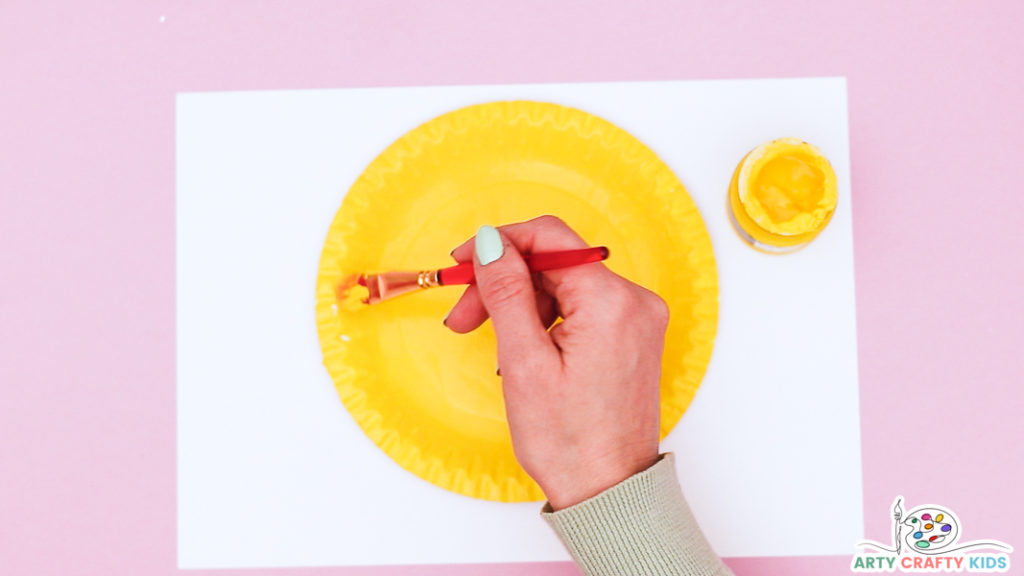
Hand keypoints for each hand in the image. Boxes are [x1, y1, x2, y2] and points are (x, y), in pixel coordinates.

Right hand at [443, 216, 668, 509]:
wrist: (609, 493)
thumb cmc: (570, 442)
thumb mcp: (524, 362)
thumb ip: (507, 292)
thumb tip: (491, 243)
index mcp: (612, 302)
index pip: (550, 236)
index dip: (500, 242)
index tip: (464, 261)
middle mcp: (635, 301)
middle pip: (554, 262)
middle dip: (504, 283)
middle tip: (463, 317)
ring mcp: (637, 319)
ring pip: (564, 285)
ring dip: (520, 304)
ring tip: (491, 346)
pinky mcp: (632, 335)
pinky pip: (580, 307)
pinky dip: (545, 320)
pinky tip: (523, 351)